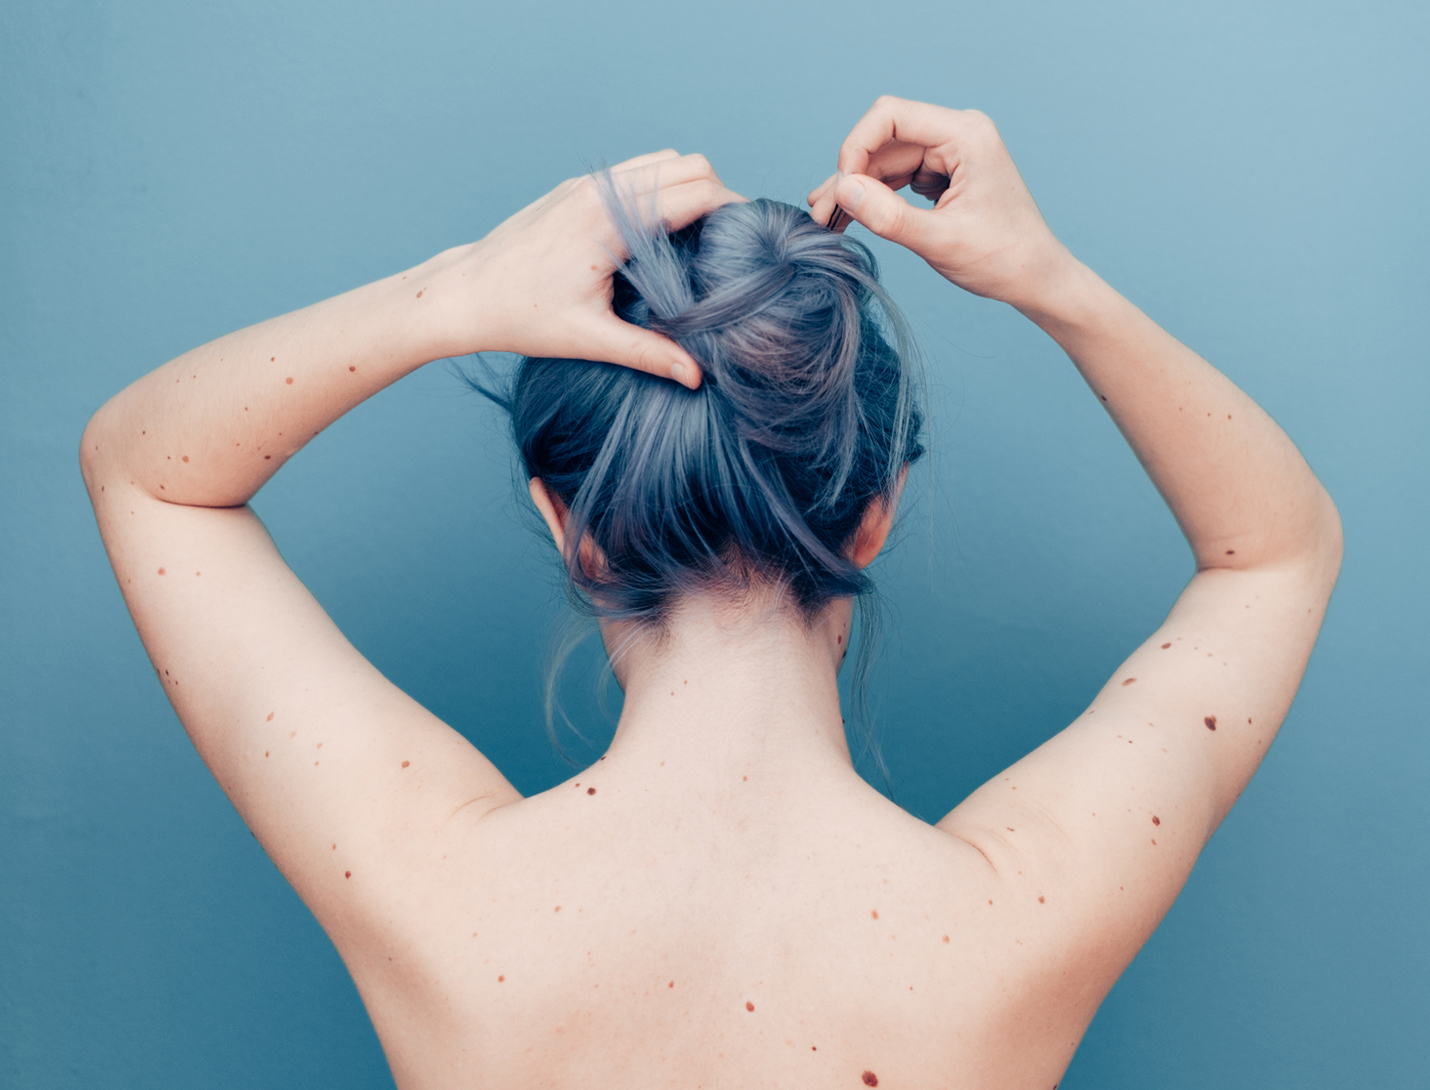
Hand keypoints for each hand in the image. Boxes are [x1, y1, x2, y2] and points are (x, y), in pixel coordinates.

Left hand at [439, 151, 742, 387]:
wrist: (465, 293)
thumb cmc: (522, 317)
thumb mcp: (589, 339)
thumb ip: (648, 354)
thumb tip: (696, 376)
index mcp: (610, 221)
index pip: (695, 191)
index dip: (733, 209)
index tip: (750, 238)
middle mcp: (602, 191)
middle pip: (688, 165)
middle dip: (719, 195)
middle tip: (729, 240)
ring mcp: (589, 183)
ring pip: (665, 159)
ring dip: (691, 186)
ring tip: (701, 234)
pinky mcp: (578, 187)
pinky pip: (637, 170)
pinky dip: (662, 186)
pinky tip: (661, 230)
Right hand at [808, 97, 1073, 308]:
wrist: (1036, 279)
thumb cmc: (1003, 260)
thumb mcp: (940, 243)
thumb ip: (889, 217)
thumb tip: (842, 191)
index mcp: (966, 135)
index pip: (892, 115)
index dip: (856, 147)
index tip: (842, 189)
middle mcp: (958, 134)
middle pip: (884, 140)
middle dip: (849, 176)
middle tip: (820, 213)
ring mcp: (950, 152)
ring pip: (885, 160)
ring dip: (856, 189)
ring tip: (826, 220)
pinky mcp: (944, 173)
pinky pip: (897, 176)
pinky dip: (874, 197)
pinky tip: (850, 218)